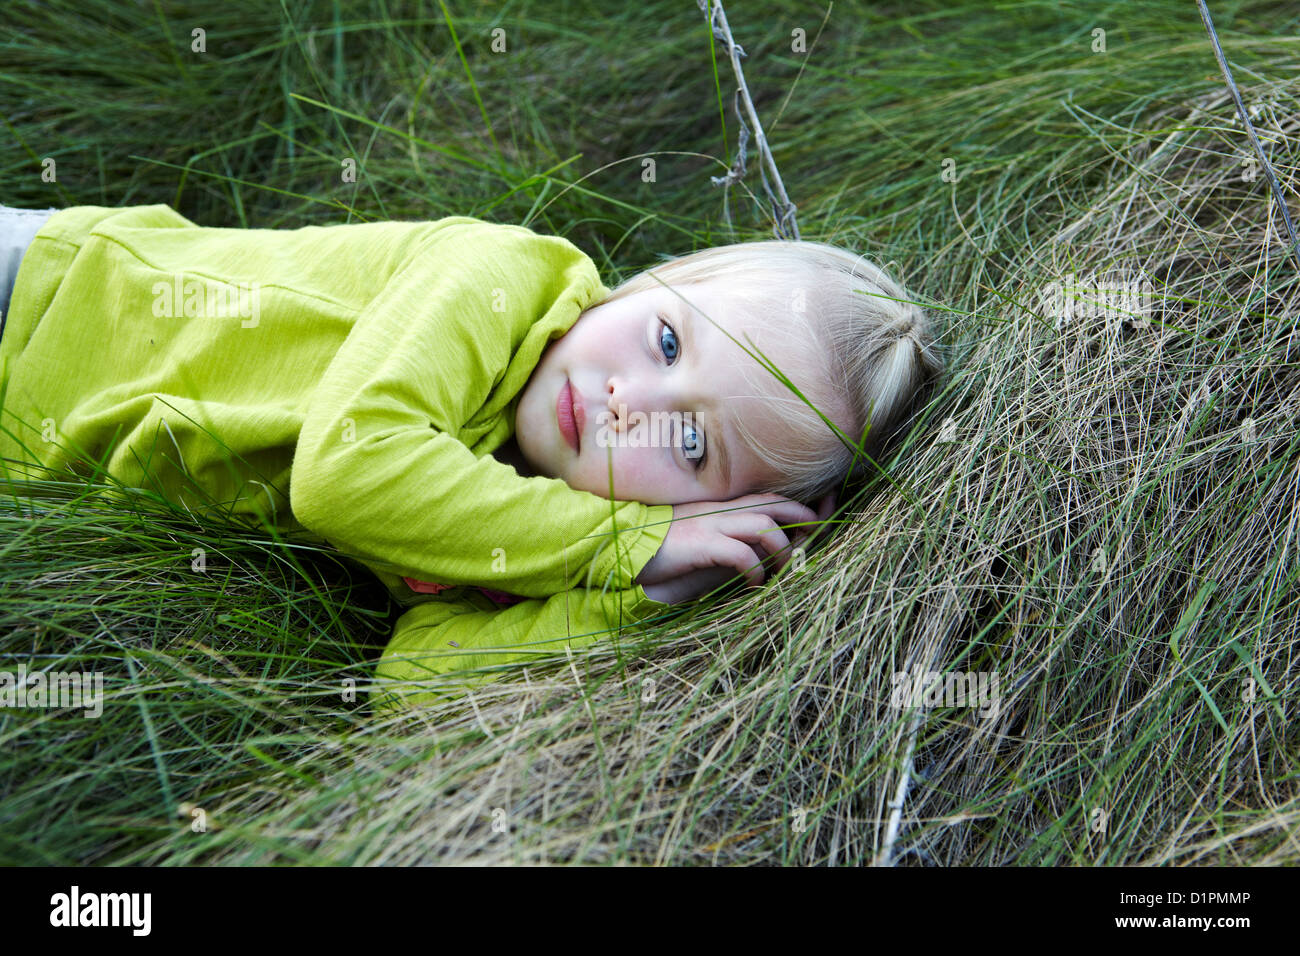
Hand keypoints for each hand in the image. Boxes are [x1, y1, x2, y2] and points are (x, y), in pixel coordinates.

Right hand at [636, 491, 837, 604]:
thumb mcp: (706, 539)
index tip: (828, 512)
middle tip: (821, 536)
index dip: (804, 505)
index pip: (774, 499)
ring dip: (783, 549)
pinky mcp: (701, 545)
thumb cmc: (667, 547)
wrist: (624, 545)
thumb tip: (766, 556)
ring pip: (764, 527)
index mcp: (725, 508)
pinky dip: (755, 570)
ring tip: (786, 569)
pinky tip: (755, 584)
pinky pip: (739, 554)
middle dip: (805, 519)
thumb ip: (733, 540)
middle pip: (776, 506)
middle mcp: (723, 512)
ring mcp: (712, 526)